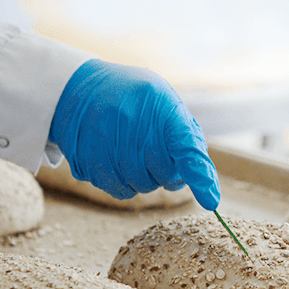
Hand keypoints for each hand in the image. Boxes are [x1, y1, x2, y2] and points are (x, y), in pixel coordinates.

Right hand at [49, 59, 219, 209]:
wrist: (78, 88)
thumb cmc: (133, 98)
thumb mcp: (163, 100)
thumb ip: (185, 136)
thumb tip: (205, 180)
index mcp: (159, 104)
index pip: (186, 146)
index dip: (200, 175)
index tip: (211, 200)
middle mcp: (133, 123)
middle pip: (166, 174)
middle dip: (170, 172)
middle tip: (160, 156)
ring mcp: (108, 143)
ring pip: (143, 186)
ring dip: (147, 178)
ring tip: (136, 153)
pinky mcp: (89, 161)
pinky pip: (121, 191)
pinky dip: (126, 183)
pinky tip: (120, 162)